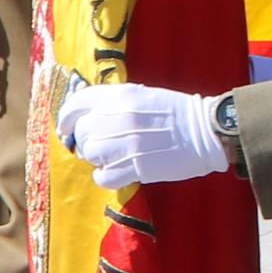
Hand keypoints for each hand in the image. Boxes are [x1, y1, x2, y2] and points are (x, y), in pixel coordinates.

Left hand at [57, 84, 228, 187]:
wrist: (206, 131)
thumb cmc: (175, 112)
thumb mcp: (141, 95)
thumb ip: (113, 103)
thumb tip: (86, 117)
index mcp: (119, 95)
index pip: (76, 104)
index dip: (66, 118)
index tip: (65, 129)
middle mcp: (116, 117)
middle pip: (82, 133)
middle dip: (87, 141)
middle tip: (103, 146)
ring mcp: (124, 143)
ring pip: (89, 155)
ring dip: (98, 159)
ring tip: (115, 157)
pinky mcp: (134, 167)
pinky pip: (102, 177)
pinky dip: (105, 177)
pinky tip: (118, 172)